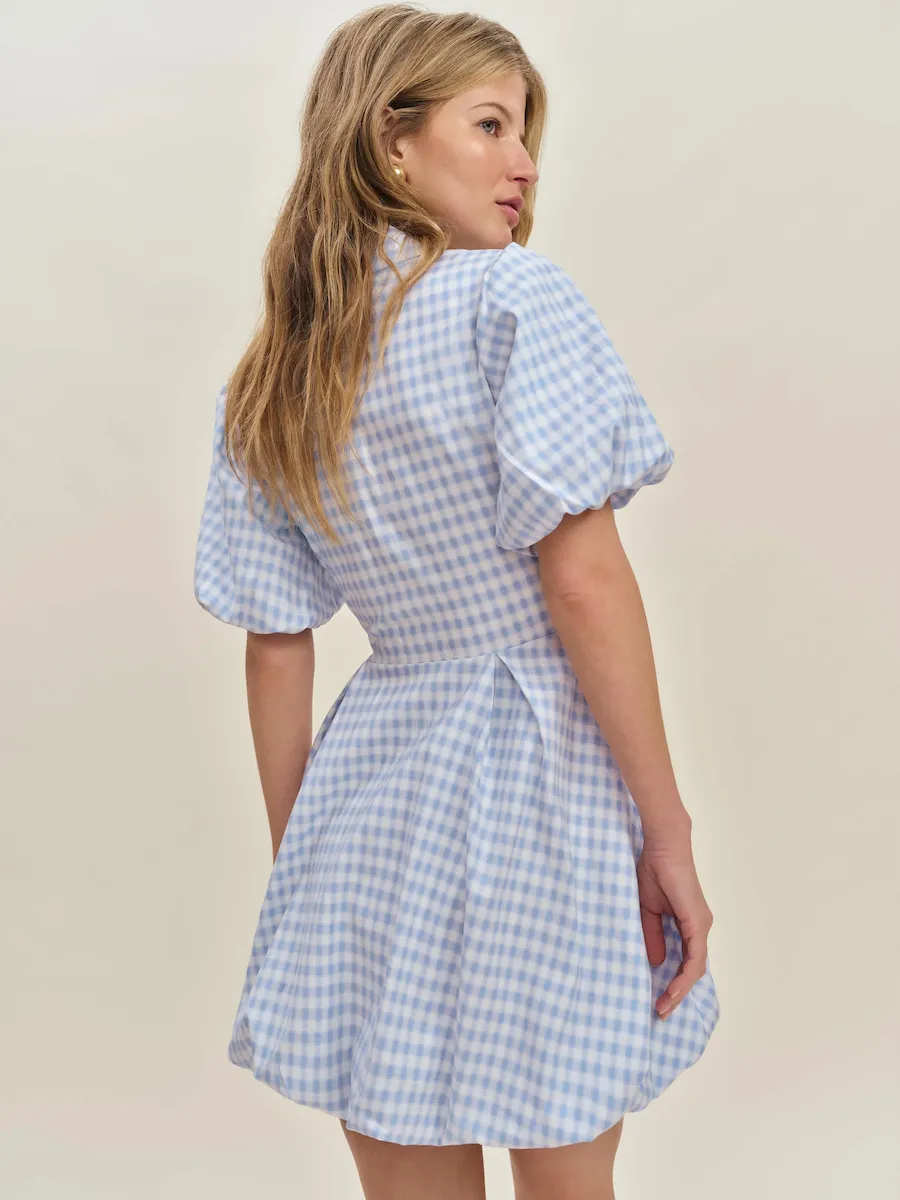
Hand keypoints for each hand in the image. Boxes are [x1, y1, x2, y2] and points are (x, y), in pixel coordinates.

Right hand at [636, 829, 713, 1019]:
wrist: (663, 847)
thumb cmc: (653, 872)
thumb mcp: (647, 911)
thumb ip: (652, 935)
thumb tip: (654, 961)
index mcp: (688, 925)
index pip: (685, 962)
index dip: (673, 983)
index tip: (658, 1001)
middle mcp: (699, 928)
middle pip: (692, 971)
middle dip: (677, 994)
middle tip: (660, 1013)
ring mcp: (701, 926)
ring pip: (695, 968)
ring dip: (680, 990)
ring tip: (664, 1007)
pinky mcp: (698, 922)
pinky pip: (695, 957)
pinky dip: (685, 975)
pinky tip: (674, 989)